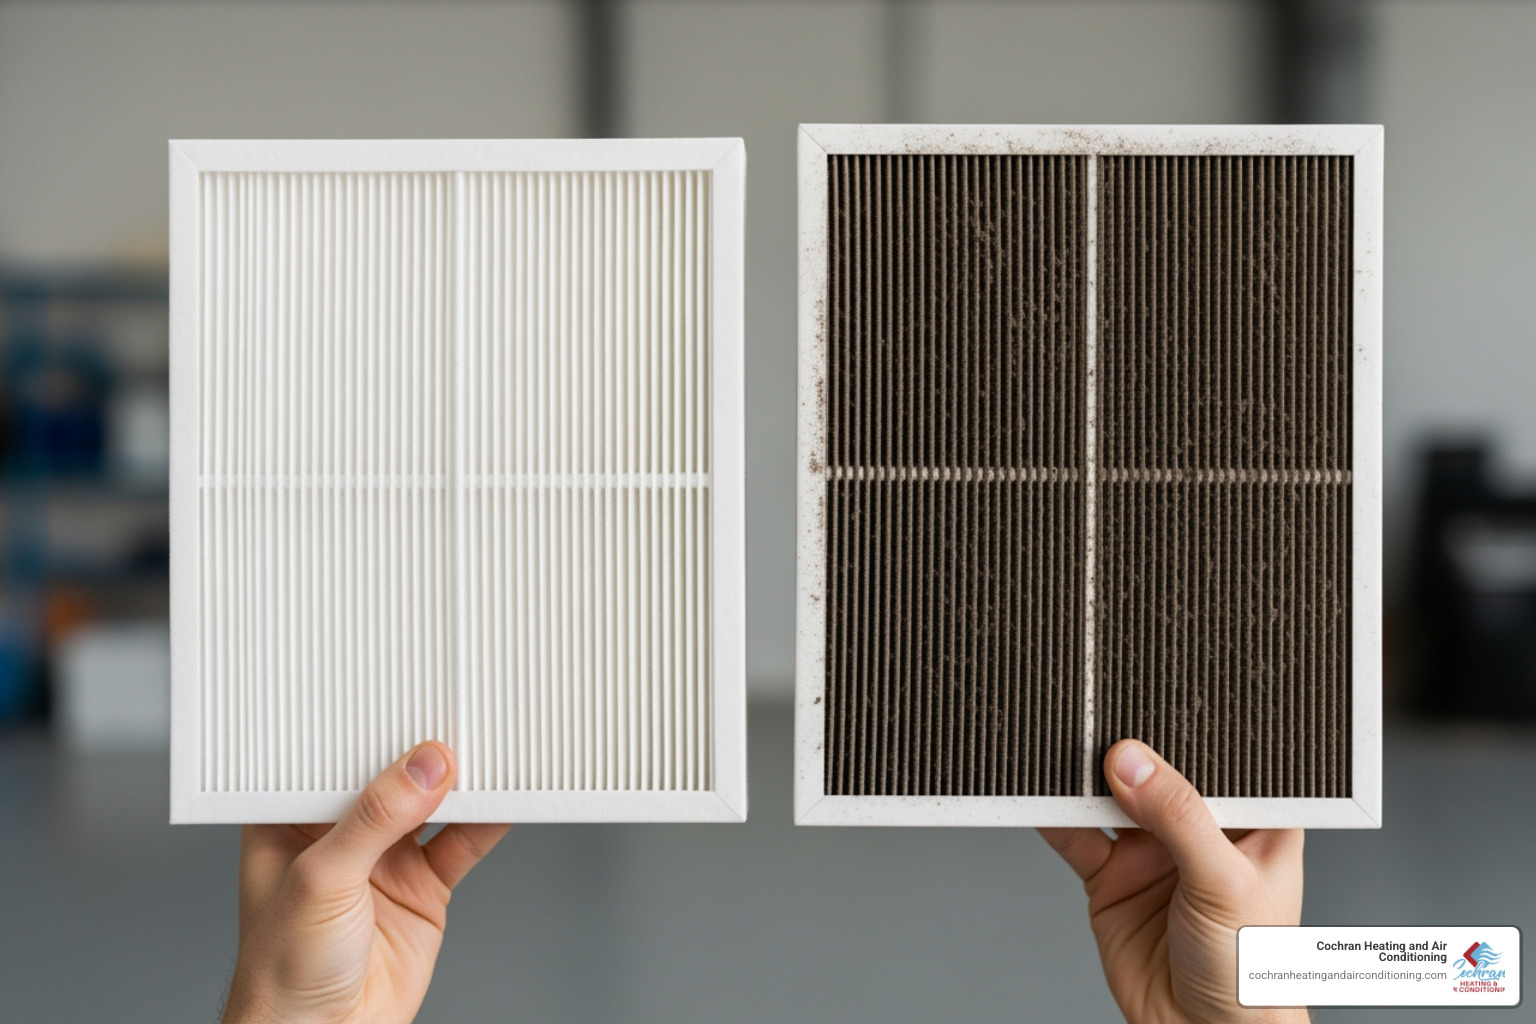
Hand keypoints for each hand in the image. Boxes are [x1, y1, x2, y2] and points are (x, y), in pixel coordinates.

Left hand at [222, 742, 510, 1023]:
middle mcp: (341, 834)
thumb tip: (423, 768)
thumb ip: (374, 820)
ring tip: (489, 753)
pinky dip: (489, 822)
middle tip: (457, 719)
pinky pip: (463, 844)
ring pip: (432, 805)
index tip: (406, 702)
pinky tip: (506, 801)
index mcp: (293, 818)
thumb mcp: (320, 880)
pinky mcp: (424, 887)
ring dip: (461, 782)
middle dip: (423, 750)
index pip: (334, 758)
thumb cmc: (280, 973)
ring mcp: (386, 860)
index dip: (368, 728)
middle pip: (391, 777)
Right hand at [1039, 740, 1305, 1023]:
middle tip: (1098, 716)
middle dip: (1128, 745)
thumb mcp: (1226, 884)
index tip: (1154, 694)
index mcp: (1251, 820)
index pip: (1220, 757)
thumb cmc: (1253, 974)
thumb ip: (1180, 818)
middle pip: (1157, 772)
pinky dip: (1054, 816)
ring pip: (1111, 798)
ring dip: (1086, 776)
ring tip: (1064, 749)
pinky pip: (1077, 837)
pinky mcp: (1111, 878)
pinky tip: (1040, 795)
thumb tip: (1132, 762)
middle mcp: (1199, 830)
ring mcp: (1152, 853)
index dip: (1192, 725)